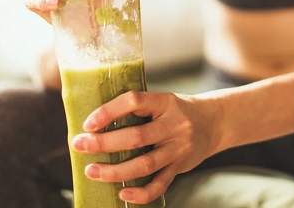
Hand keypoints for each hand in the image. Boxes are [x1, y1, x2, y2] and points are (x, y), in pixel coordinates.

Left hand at [71, 91, 223, 204]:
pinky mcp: (180, 167)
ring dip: (115, 171)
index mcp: (165, 102)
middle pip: (136, 137)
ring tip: (92, 171)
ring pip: (145, 164)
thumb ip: (138, 110)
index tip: (88, 122)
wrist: (214, 122)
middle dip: (104, 143)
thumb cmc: (177, 110)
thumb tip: (96, 122)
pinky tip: (122, 192)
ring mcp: (178, 148)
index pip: (134, 101)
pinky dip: (140, 192)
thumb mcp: (162, 101)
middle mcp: (174, 125)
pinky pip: (160, 184)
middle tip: (79, 145)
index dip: (109, 111)